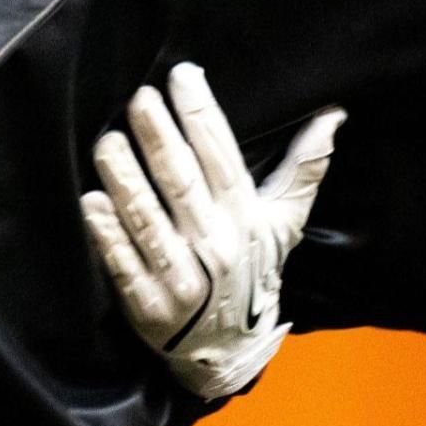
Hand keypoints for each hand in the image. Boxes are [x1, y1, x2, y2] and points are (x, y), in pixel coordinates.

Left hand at [80, 61, 344, 399]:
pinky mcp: (148, 303)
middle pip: (182, 184)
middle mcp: (214, 246)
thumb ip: (304, 168)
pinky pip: (124, 263)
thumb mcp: (284, 223)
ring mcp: (181, 277)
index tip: (183, 76)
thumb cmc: (254, 270)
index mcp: (244, 219)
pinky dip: (108, 233)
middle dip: (160, 139)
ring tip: (106, 141)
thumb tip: (334, 115)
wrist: (230, 350)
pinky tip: (91, 201)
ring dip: (126, 180)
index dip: (202, 116)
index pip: (221, 158)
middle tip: (138, 98)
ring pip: (149, 221)